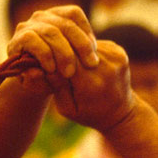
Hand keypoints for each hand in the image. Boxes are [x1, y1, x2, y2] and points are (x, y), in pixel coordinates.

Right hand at [7, 6, 135, 130]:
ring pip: (84, 43)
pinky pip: (94, 43)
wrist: (121, 114)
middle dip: (62, 51)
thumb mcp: (67, 108)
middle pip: (75, 48)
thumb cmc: (89, 114)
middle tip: (52, 57)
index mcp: (91, 85)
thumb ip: (54, 87)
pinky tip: (80, 57)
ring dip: (73, 47)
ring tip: (66, 57)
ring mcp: (115, 56)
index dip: (52, 58)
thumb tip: (35, 67)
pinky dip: (84, 48)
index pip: (65, 59)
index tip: (44, 63)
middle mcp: (105, 68)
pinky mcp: (119, 51)